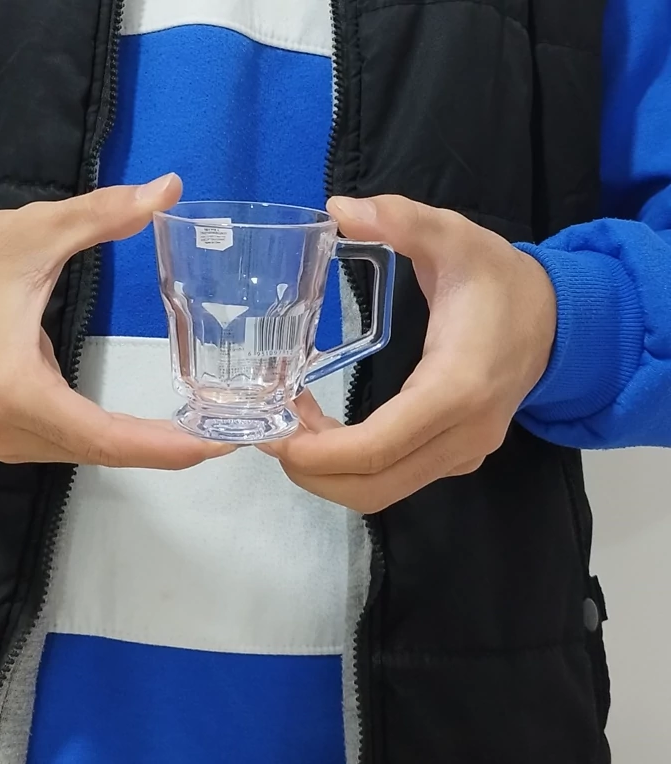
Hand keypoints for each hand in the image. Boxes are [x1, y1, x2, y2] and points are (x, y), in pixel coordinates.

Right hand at [0, 174, 232, 467]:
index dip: (164, 446)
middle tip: (227, 435)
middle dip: (166, 448)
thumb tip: (170, 189)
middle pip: (102, 452)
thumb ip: (103, 214)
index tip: (216, 443)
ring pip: (89, 454)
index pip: (104, 436)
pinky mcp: (6, 435)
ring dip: (145, 448)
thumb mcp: (36, 231)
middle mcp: (8, 428)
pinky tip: (153, 431)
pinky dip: (116, 441)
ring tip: (201, 432)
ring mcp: (3, 439)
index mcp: (15, 387)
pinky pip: (73, 446)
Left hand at [263, 194, 556, 512]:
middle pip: (372, 488)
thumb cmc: (501, 280)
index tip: (273, 433)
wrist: (556, 320)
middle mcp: (461, 436)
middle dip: (310, 471)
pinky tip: (321, 429)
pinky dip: (349, 467)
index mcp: (456, 388)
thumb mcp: (454, 236)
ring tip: (291, 424)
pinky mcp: (454, 458)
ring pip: (379, 492)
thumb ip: (400, 220)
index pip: (379, 446)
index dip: (318, 452)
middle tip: (268, 431)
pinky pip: (393, 479)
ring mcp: (461, 455)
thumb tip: (338, 209)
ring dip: (325, 472)